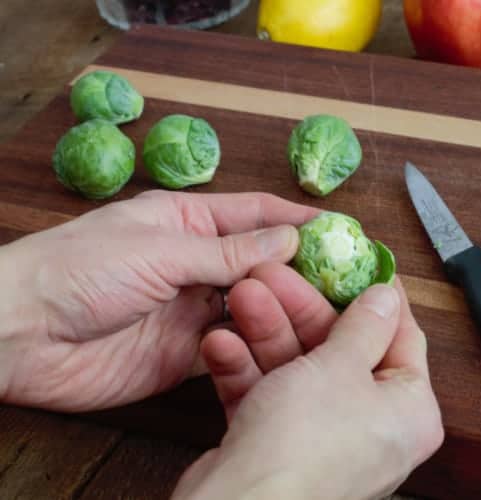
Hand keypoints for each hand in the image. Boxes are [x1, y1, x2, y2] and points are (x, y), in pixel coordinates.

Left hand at [0, 190, 317, 411]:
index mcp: (188, 221)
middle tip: (344, 281)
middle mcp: (197, 264)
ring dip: (284, 310)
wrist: (21, 336)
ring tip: (323, 314)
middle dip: (300, 269)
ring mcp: (194, 310)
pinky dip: (259, 347)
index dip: (298, 219)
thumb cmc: (79, 271)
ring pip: (254, 307)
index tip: (340, 228)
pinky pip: (235, 349)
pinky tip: (284, 346)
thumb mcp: (160, 249)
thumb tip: (289, 237)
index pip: (256, 213)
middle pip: (263, 263)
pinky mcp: (187, 355)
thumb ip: (227, 251)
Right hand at [171, 266, 443, 499]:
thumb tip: (386, 296)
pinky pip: (268, 395)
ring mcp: (322, 436)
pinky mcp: (278, 445)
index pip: (400, 336)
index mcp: (407, 410)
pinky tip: (221, 343)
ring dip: (266, 330)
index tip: (355, 261)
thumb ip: (363, 326)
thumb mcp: (340, 367)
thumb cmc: (304, 446)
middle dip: (300, 308)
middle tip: (274, 273)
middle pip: (339, 347)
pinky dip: (245, 369)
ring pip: (298, 367)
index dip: (375, 295)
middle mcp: (370, 425)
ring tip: (243, 294)